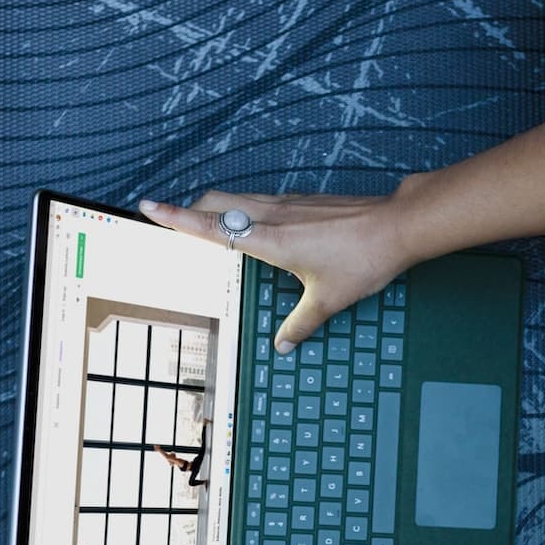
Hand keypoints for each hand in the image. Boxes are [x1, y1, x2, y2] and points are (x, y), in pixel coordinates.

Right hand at [139, 187, 414, 352]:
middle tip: (171, 221)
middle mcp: (273, 214)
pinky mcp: (304, 201)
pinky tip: (255, 225)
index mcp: (269, 239)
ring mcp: (289, 203)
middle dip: (189, 209)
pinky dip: (244, 208)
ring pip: (238, 197)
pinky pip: (261, 200)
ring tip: (205, 222)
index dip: (175, 218)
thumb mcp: (328, 301)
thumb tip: (284, 346)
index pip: (210, 226)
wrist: (397, 225)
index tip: (147, 207)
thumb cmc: (362, 260)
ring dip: (216, 207)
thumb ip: (300, 324)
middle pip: (216, 202)